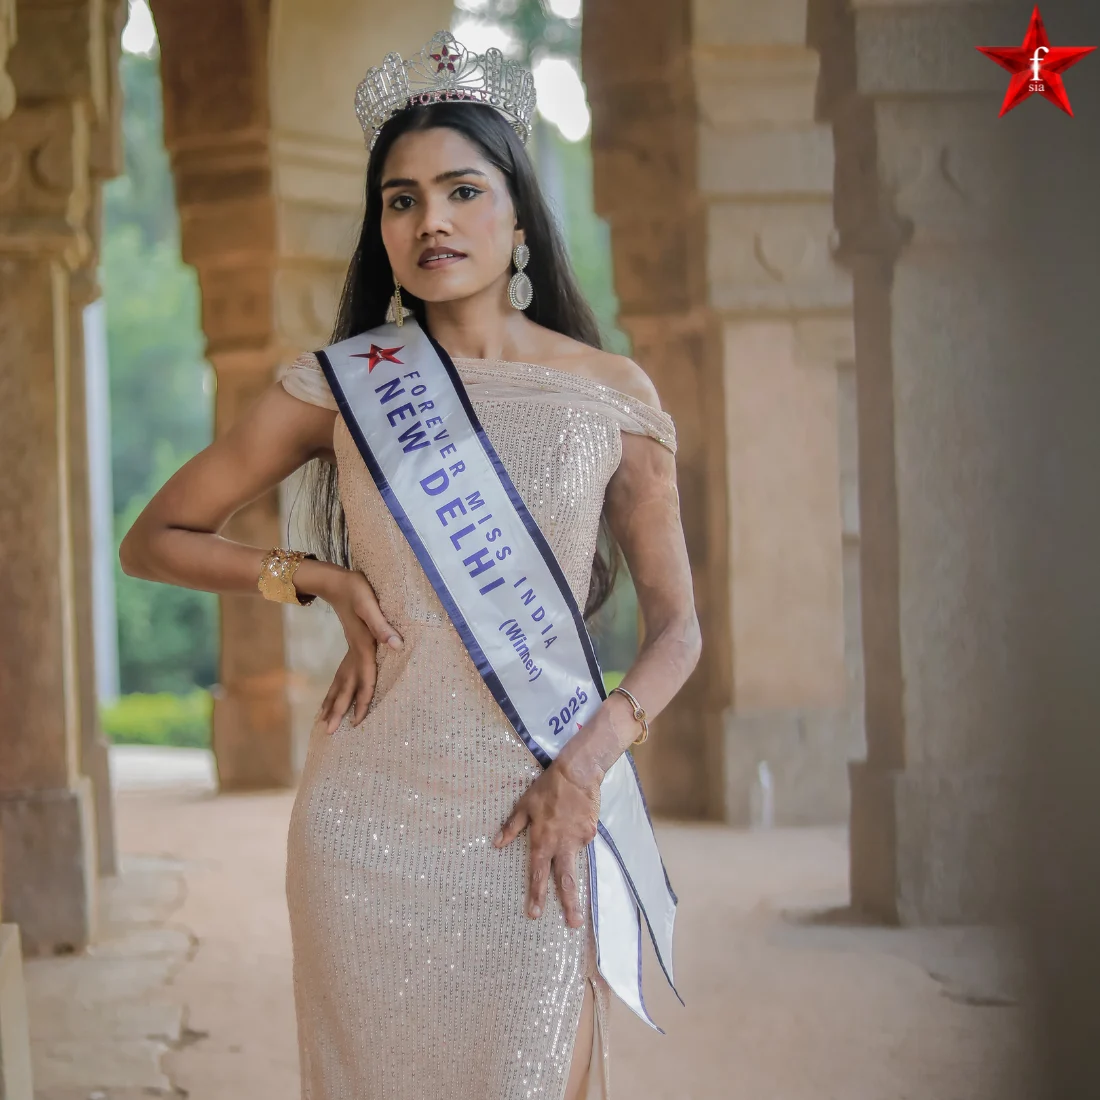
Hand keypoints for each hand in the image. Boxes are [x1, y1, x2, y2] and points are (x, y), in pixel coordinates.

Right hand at [318, 568, 402, 733]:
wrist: (334, 581)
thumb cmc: (355, 589)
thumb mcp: (370, 604)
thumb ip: (382, 625)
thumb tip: (397, 645)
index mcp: (362, 645)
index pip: (365, 678)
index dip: (363, 700)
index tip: (357, 721)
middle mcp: (354, 651)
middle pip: (347, 686)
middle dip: (338, 710)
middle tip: (329, 733)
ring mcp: (349, 650)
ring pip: (340, 682)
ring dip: (333, 703)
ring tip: (322, 723)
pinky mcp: (350, 645)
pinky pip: (340, 674)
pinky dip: (334, 689)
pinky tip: (329, 698)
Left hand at [493, 757, 601, 928]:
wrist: (577, 772)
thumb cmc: (547, 788)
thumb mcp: (525, 804)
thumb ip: (512, 827)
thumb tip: (496, 844)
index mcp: (542, 840)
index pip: (538, 873)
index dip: (536, 894)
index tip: (534, 914)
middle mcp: (561, 844)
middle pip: (566, 880)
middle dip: (570, 904)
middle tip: (573, 924)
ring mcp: (579, 840)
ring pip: (575, 862)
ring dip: (577, 882)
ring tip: (578, 899)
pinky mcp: (591, 832)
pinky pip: (581, 841)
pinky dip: (576, 838)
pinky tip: (574, 824)